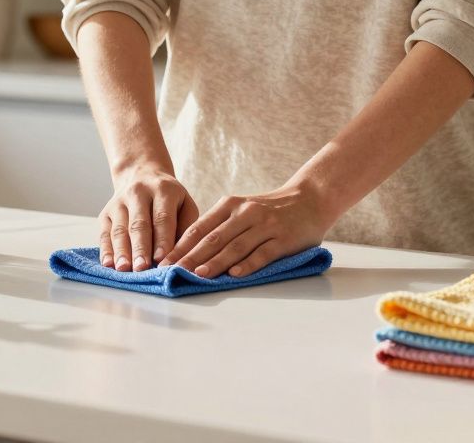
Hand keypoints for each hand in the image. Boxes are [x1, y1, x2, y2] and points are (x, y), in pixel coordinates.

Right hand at [99, 166, 198, 271]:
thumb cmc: (169, 198)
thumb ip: (186, 227)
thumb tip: (180, 255)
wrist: (141, 174)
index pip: (162, 217)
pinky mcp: (106, 213)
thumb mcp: (185, 204)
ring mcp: (119, 203)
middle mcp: (138, 193)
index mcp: (162, 190)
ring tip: (124, 269)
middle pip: (139, 224)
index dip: (162, 239)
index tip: (162, 259)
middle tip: (142, 268)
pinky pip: (104, 233)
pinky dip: (106, 250)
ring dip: (121, 251)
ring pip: (119, 230)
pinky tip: (109, 264)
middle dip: (140, 248)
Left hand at [159, 181, 333, 277]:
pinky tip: (235, 275)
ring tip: (198, 275)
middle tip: (173, 272)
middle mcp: (246, 213)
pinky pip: (263, 253)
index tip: (163, 262)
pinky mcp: (283, 239)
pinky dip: (248, 265)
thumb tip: (189, 251)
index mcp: (230, 205)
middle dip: (191, 257)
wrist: (310, 199)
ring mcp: (265, 226)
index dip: (180, 246)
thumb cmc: (269, 209)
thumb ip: (220, 225)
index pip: (200, 227)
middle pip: (213, 238)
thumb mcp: (241, 209)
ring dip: (216, 262)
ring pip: (236, 246)